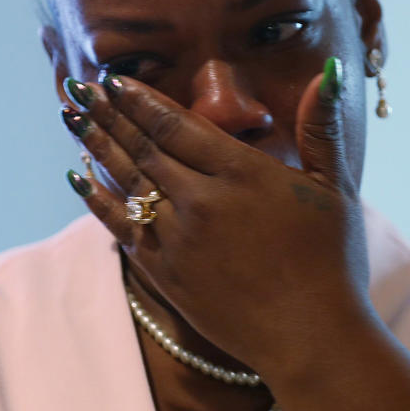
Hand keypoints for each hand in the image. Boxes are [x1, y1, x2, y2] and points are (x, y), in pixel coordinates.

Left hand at [60, 57, 370, 376]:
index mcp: (243, 174)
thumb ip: (322, 129)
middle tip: (81, 89)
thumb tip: (330, 72)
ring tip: (74, 119)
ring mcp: (179, 240)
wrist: (310, 338)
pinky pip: (122, 228)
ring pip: (128, 183)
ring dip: (98, 148)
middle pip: (144, 148)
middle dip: (110, 115)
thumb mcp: (336, 189)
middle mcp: (202, 202)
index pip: (178, 125)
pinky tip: (80, 178)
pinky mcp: (166, 275)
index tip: (116, 80)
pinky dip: (99, 200)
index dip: (143, 100)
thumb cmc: (332, 262)